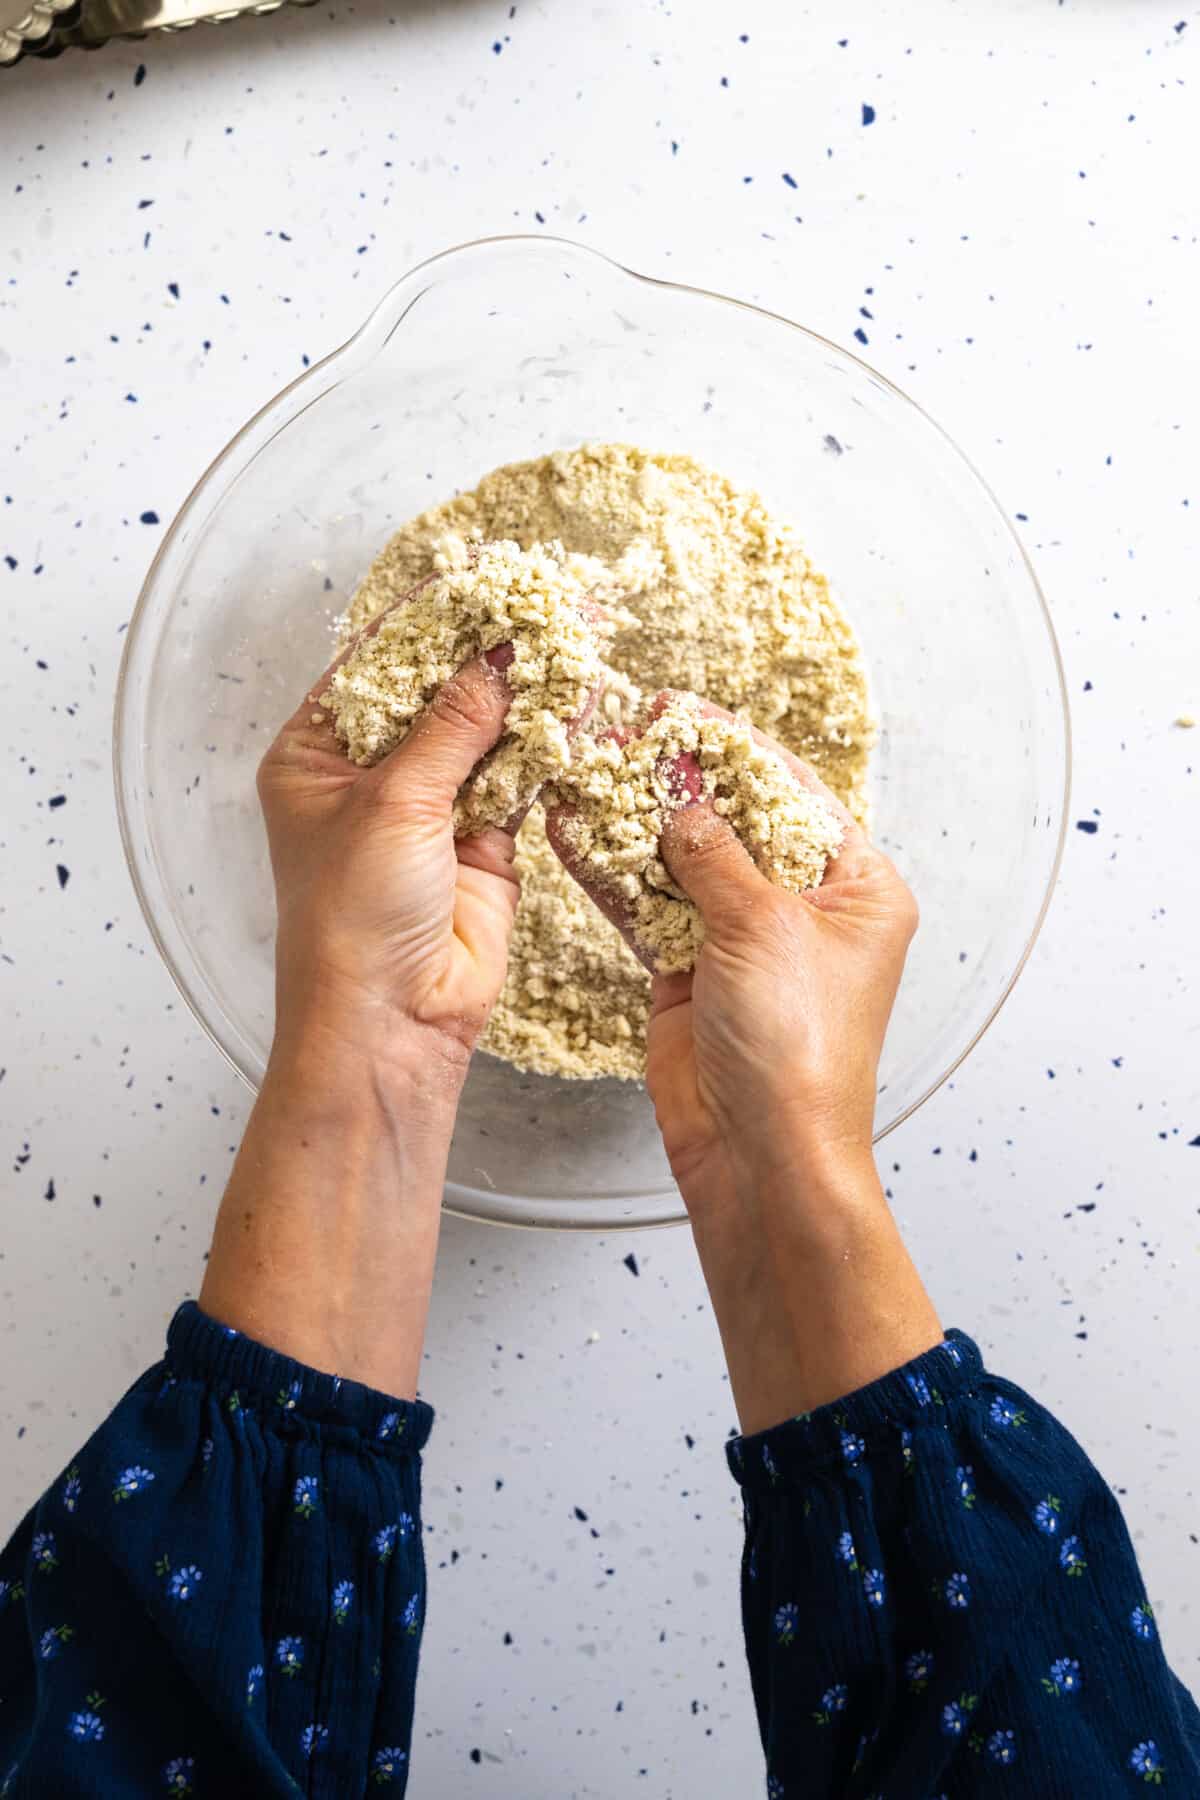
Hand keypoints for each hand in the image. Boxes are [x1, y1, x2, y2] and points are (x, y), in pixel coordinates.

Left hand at [199, 631, 522, 1393]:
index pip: (374, 668)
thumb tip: (496, 654)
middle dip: (482, 657)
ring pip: (481, 734)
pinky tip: (571, 709)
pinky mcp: (484, 844)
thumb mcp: (394, 803)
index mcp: (316, 756)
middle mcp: (370, 778)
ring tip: (565, 645)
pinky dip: (542, 750)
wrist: (393, 1023)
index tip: (480, 583)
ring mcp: (430, 810)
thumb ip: (452, 724)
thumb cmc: (353, 919)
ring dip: (519, 700)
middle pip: (433, 695)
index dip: (426, 626)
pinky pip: (516, 780)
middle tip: (537, 607)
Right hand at [547, 697, 939, 1427]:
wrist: (761, 1155)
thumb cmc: (799, 1048)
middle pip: (735, 820)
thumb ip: (715, 851)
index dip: (735, 750)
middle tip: (624, 727)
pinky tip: (575, 829)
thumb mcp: (765, 926)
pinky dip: (614, 872)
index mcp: (858, 889)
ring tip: (588, 762)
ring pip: (684, 860)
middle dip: (678, 777)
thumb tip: (683, 788)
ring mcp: (745, 939)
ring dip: (636, 818)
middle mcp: (804, 908)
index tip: (682, 710)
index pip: (794, 794)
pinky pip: (651, 905)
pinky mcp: (691, 970)